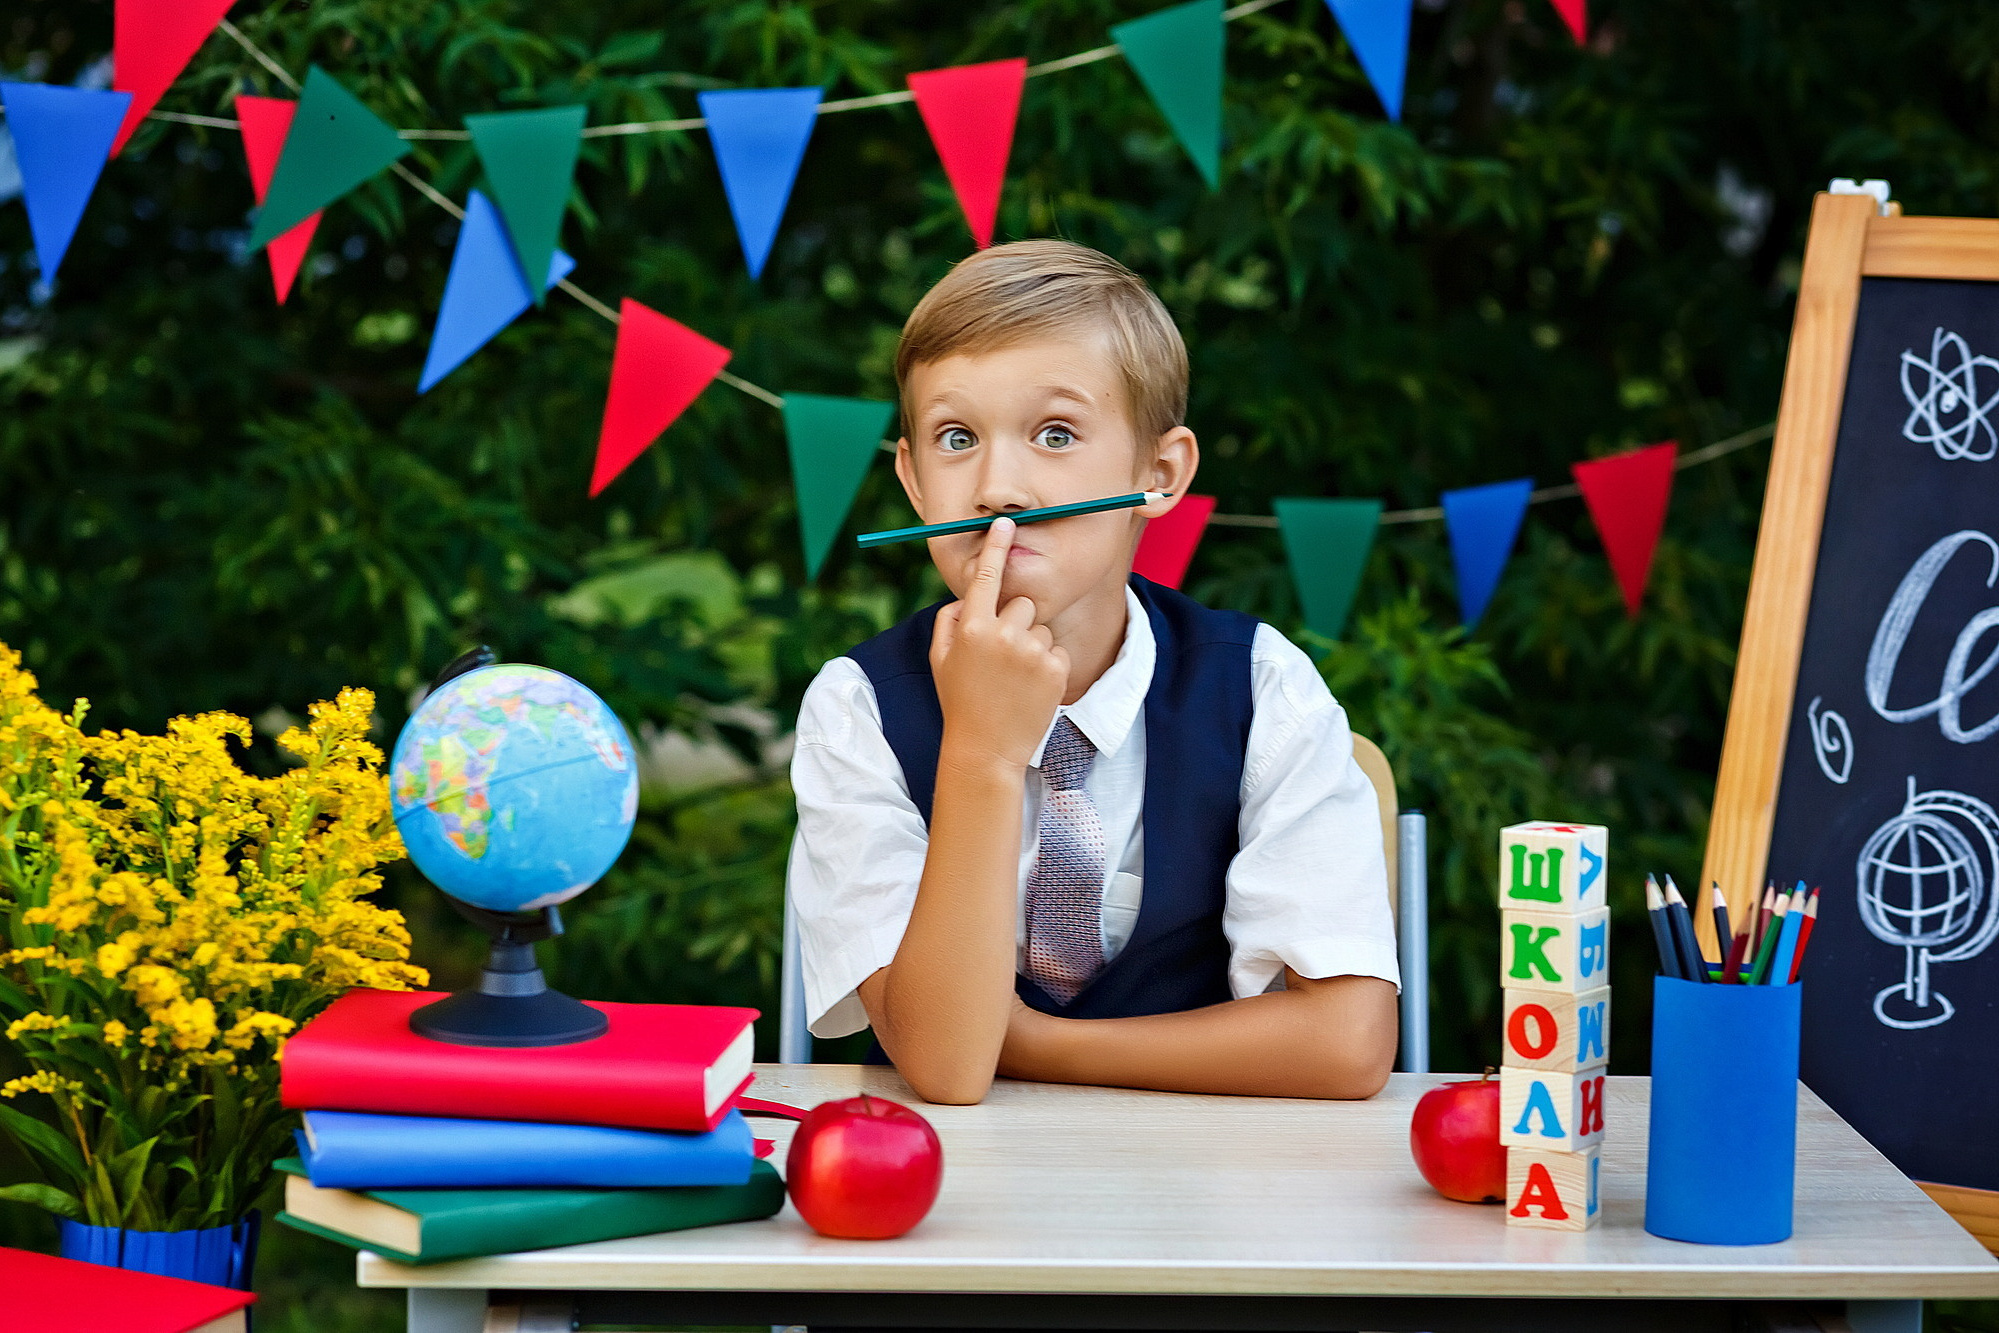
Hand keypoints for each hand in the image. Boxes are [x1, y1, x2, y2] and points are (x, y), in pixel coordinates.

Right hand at [929, 517, 1069, 771]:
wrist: (986, 750)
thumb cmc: (960, 701)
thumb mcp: (940, 659)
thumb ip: (950, 620)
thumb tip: (968, 597)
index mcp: (971, 627)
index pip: (986, 577)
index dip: (996, 547)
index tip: (1006, 523)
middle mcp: (1003, 634)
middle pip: (1022, 603)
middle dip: (1016, 622)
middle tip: (1003, 657)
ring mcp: (1032, 652)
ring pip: (1041, 627)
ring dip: (1032, 644)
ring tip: (1015, 677)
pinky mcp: (1055, 668)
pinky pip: (1056, 648)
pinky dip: (1047, 664)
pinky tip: (1030, 687)